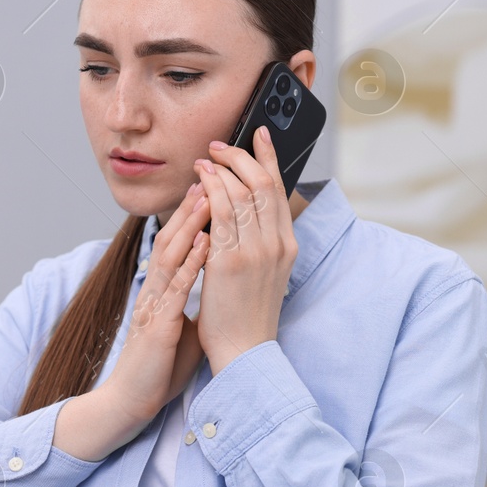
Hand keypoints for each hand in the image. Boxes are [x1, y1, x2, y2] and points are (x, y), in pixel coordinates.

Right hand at [100, 181, 211, 424]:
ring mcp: (156, 305)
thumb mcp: (181, 325)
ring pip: (172, 254)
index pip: (178, 244)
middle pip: (173, 238)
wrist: (133, 399)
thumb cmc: (159, 365)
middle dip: (192, 205)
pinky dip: (192, 263)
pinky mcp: (160, 325)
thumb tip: (213, 285)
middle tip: (210, 173)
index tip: (212, 186)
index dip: (193, 214)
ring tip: (208, 195)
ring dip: (190, 223)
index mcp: (163, 290)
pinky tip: (207, 244)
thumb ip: (193, 301)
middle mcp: (156, 290)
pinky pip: (177, 288)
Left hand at [195, 125, 297, 374]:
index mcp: (288, 246)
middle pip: (262, 183)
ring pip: (242, 193)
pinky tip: (199, 180)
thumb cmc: (247, 315)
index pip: (280, 189)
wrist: (243, 352)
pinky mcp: (231, 262)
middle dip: (240, 156)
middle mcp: (277, 244)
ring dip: (221, 169)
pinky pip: (221, 214)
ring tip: (203, 159)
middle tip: (219, 146)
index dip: (268, 157)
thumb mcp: (265, 273)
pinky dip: (211, 190)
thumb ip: (260, 241)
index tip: (258, 134)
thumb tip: (246, 212)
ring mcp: (256, 252)